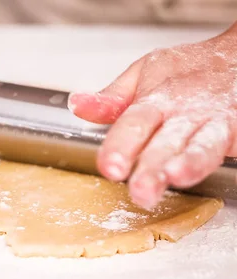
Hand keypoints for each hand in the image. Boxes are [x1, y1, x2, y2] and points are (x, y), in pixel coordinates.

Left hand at [69, 25, 236, 208]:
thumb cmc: (191, 69)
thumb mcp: (145, 73)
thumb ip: (112, 97)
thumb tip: (77, 105)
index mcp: (157, 100)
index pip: (134, 123)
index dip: (121, 146)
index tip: (109, 167)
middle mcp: (185, 114)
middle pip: (166, 142)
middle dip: (152, 167)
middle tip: (140, 190)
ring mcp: (216, 124)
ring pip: (203, 146)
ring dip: (190, 164)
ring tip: (175, 177)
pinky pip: (225, 148)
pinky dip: (218, 159)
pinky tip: (203, 172)